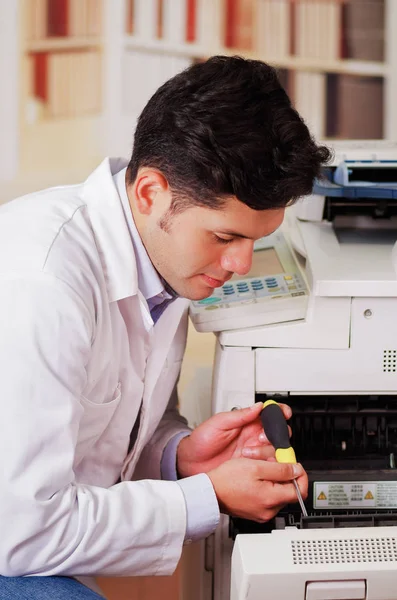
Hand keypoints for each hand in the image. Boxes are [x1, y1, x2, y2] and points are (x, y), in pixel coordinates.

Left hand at [177, 402, 291, 477]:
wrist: (191, 462)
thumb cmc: (202, 440)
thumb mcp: (220, 423)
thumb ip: (240, 415)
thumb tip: (258, 406)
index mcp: (247, 422)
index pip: (269, 414)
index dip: (279, 412)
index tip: (284, 413)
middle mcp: (253, 436)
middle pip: (278, 433)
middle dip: (275, 435)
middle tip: (260, 438)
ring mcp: (254, 452)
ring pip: (274, 450)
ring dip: (266, 451)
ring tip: (248, 452)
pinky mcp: (252, 467)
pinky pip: (268, 466)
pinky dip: (266, 465)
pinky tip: (254, 463)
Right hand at [207, 458, 307, 521]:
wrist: (209, 492)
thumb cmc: (227, 480)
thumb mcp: (256, 467)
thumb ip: (280, 469)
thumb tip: (296, 471)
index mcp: (272, 499)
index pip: (300, 491)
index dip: (300, 475)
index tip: (294, 466)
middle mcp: (269, 510)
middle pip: (289, 491)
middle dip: (284, 474)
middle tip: (272, 462)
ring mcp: (261, 512)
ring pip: (278, 493)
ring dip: (273, 478)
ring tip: (259, 469)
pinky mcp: (254, 511)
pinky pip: (267, 497)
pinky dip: (265, 486)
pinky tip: (254, 477)